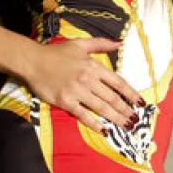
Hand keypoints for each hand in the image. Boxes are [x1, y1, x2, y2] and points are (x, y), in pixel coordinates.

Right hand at [21, 37, 142, 132]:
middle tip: (135, 120)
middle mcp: (88, 79)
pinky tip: (104, 130)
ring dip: (116, 118)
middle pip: (112, 98)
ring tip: (126, 125)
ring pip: (102, 107)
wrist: (32, 60)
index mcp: (93, 66)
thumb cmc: (55, 53)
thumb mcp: (80, 44)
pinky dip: (95, 123)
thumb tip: (119, 42)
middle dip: (126, 110)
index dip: (131, 94)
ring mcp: (77, 91)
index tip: (140, 103)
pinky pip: (83, 115)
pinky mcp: (65, 101)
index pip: (118, 82)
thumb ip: (101, 44)